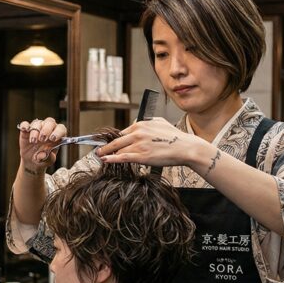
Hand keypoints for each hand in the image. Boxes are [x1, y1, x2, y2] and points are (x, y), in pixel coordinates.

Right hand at [17, 118, 67, 170]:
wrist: (31, 161)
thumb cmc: (43, 159)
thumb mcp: (47, 161)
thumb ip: (48, 158)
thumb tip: (44, 154)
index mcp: (57, 135)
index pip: (61, 128)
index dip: (58, 132)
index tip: (53, 138)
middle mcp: (48, 129)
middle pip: (50, 122)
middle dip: (46, 130)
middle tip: (42, 140)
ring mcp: (37, 128)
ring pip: (37, 123)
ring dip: (35, 131)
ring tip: (33, 142)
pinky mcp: (26, 130)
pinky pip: (25, 124)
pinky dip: (24, 126)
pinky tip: (25, 130)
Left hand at [96, 117, 210, 168]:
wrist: (185, 148)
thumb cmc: (174, 137)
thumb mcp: (159, 122)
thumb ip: (146, 122)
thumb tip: (136, 124)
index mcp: (140, 125)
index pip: (122, 133)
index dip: (115, 140)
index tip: (109, 144)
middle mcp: (137, 133)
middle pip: (116, 141)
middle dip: (105, 146)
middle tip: (98, 150)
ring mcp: (138, 145)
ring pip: (118, 150)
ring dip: (108, 154)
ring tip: (101, 157)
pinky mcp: (141, 156)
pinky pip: (122, 157)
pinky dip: (111, 159)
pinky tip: (105, 160)